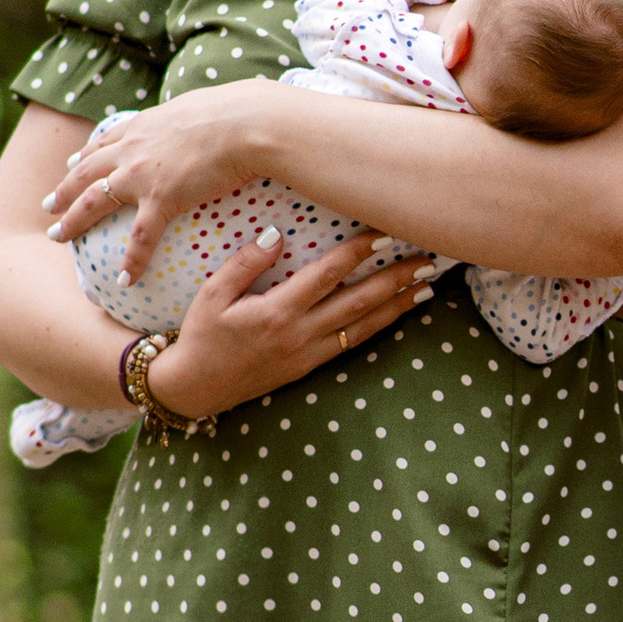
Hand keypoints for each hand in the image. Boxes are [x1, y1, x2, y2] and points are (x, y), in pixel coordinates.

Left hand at [42, 82, 291, 278]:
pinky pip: (140, 237)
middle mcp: (133, 148)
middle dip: (63, 189)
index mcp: (145, 125)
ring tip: (58, 237)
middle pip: (86, 171)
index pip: (106, 141)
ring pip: (93, 201)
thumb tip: (214, 122)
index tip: (72, 162)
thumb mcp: (205, 108)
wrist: (246, 123)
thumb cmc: (239, 114)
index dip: (86, 154)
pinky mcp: (161, 198)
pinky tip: (123, 280)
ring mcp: (141, 174)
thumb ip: (197, 119)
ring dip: (72, 220)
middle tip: (47, 205)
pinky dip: (131, 261)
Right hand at [143, 226, 434, 421]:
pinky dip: (378, 327)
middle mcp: (300, 334)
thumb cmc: (201, 335)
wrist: (195, 388)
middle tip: (427, 260)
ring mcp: (309, 354)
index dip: (359, 253)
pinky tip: (397, 314)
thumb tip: (276, 234)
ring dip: (398, 306)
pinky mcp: (311, 367)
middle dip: (395, 279)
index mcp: (277, 312)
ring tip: (427, 288)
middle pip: (358, 302)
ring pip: (363, 327)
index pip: (327, 275)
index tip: (384, 233)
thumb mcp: (212, 293)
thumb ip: (245, 263)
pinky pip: (352, 344)